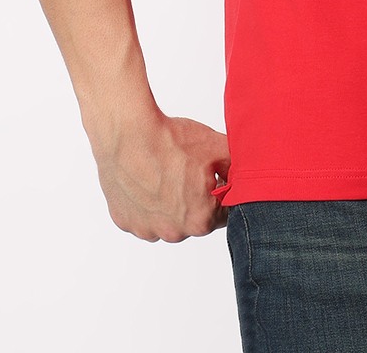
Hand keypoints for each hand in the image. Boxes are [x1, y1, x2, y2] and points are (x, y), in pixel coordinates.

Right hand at [91, 111, 230, 240]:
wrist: (129, 133)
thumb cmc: (170, 141)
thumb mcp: (217, 147)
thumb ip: (236, 167)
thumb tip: (243, 175)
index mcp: (200, 220)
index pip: (222, 213)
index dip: (220, 192)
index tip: (214, 176)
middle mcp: (172, 232)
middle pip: (193, 218)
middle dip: (195, 198)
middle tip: (188, 170)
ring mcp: (145, 228)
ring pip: (165, 218)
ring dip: (168, 202)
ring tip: (165, 172)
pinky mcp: (123, 220)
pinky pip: (141, 214)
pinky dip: (144, 201)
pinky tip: (146, 177)